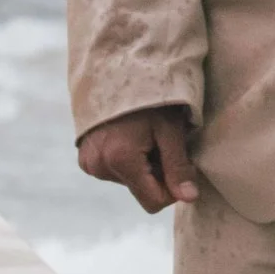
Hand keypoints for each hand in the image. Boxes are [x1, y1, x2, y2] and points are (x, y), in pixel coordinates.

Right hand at [78, 105, 199, 212]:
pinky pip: (114, 172)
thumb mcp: (170, 129)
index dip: (173, 189)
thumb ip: (178, 166)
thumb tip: (189, 198)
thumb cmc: (150, 98)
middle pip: (140, 190)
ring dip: (142, 167)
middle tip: (164, 143)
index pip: (153, 202)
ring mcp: (89, 164)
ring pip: (129, 182)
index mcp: (121, 161)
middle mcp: (100, 167)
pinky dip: (127, 161)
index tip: (183, 166)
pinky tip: (131, 138)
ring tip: (146, 136)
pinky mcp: (85, 159)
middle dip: (157, 174)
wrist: (116, 72)